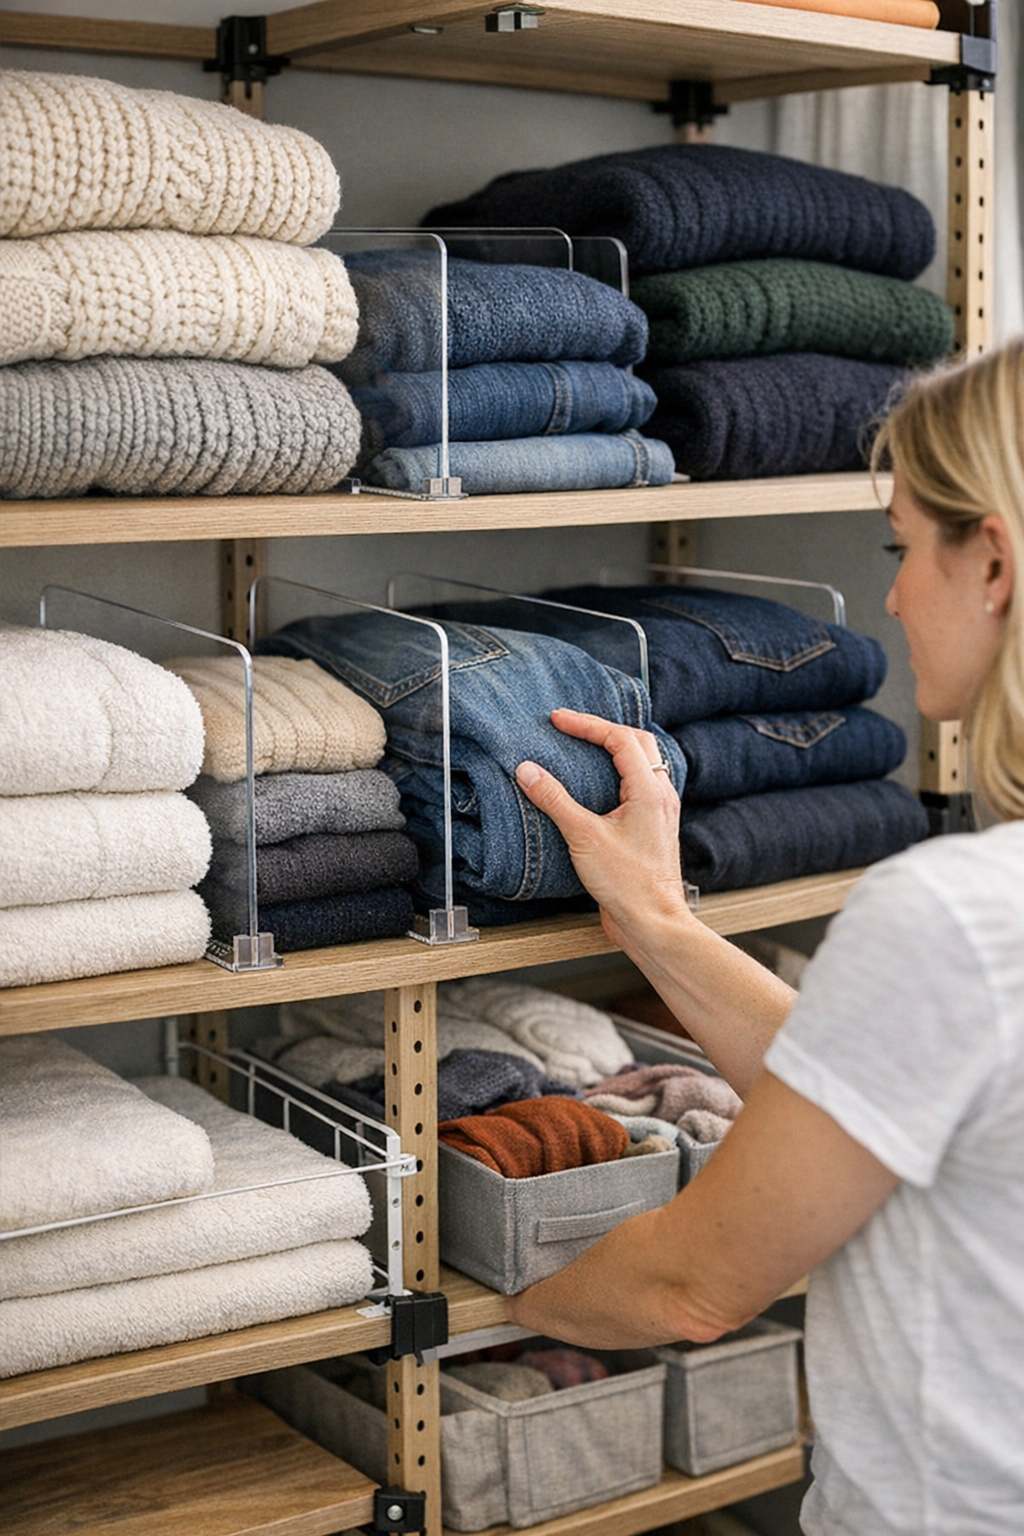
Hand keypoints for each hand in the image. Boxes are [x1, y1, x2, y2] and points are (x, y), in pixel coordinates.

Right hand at [515, 708, 691, 945]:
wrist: (652, 922)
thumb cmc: (628, 885)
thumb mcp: (583, 837)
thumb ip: (555, 800)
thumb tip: (528, 771)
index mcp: (649, 790)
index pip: (619, 738)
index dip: (587, 724)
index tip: (559, 720)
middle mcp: (660, 795)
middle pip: (638, 742)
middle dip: (603, 729)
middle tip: (572, 727)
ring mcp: (660, 811)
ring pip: (644, 763)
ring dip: (616, 749)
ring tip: (586, 747)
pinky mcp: (652, 828)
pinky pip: (641, 785)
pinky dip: (619, 773)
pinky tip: (600, 785)